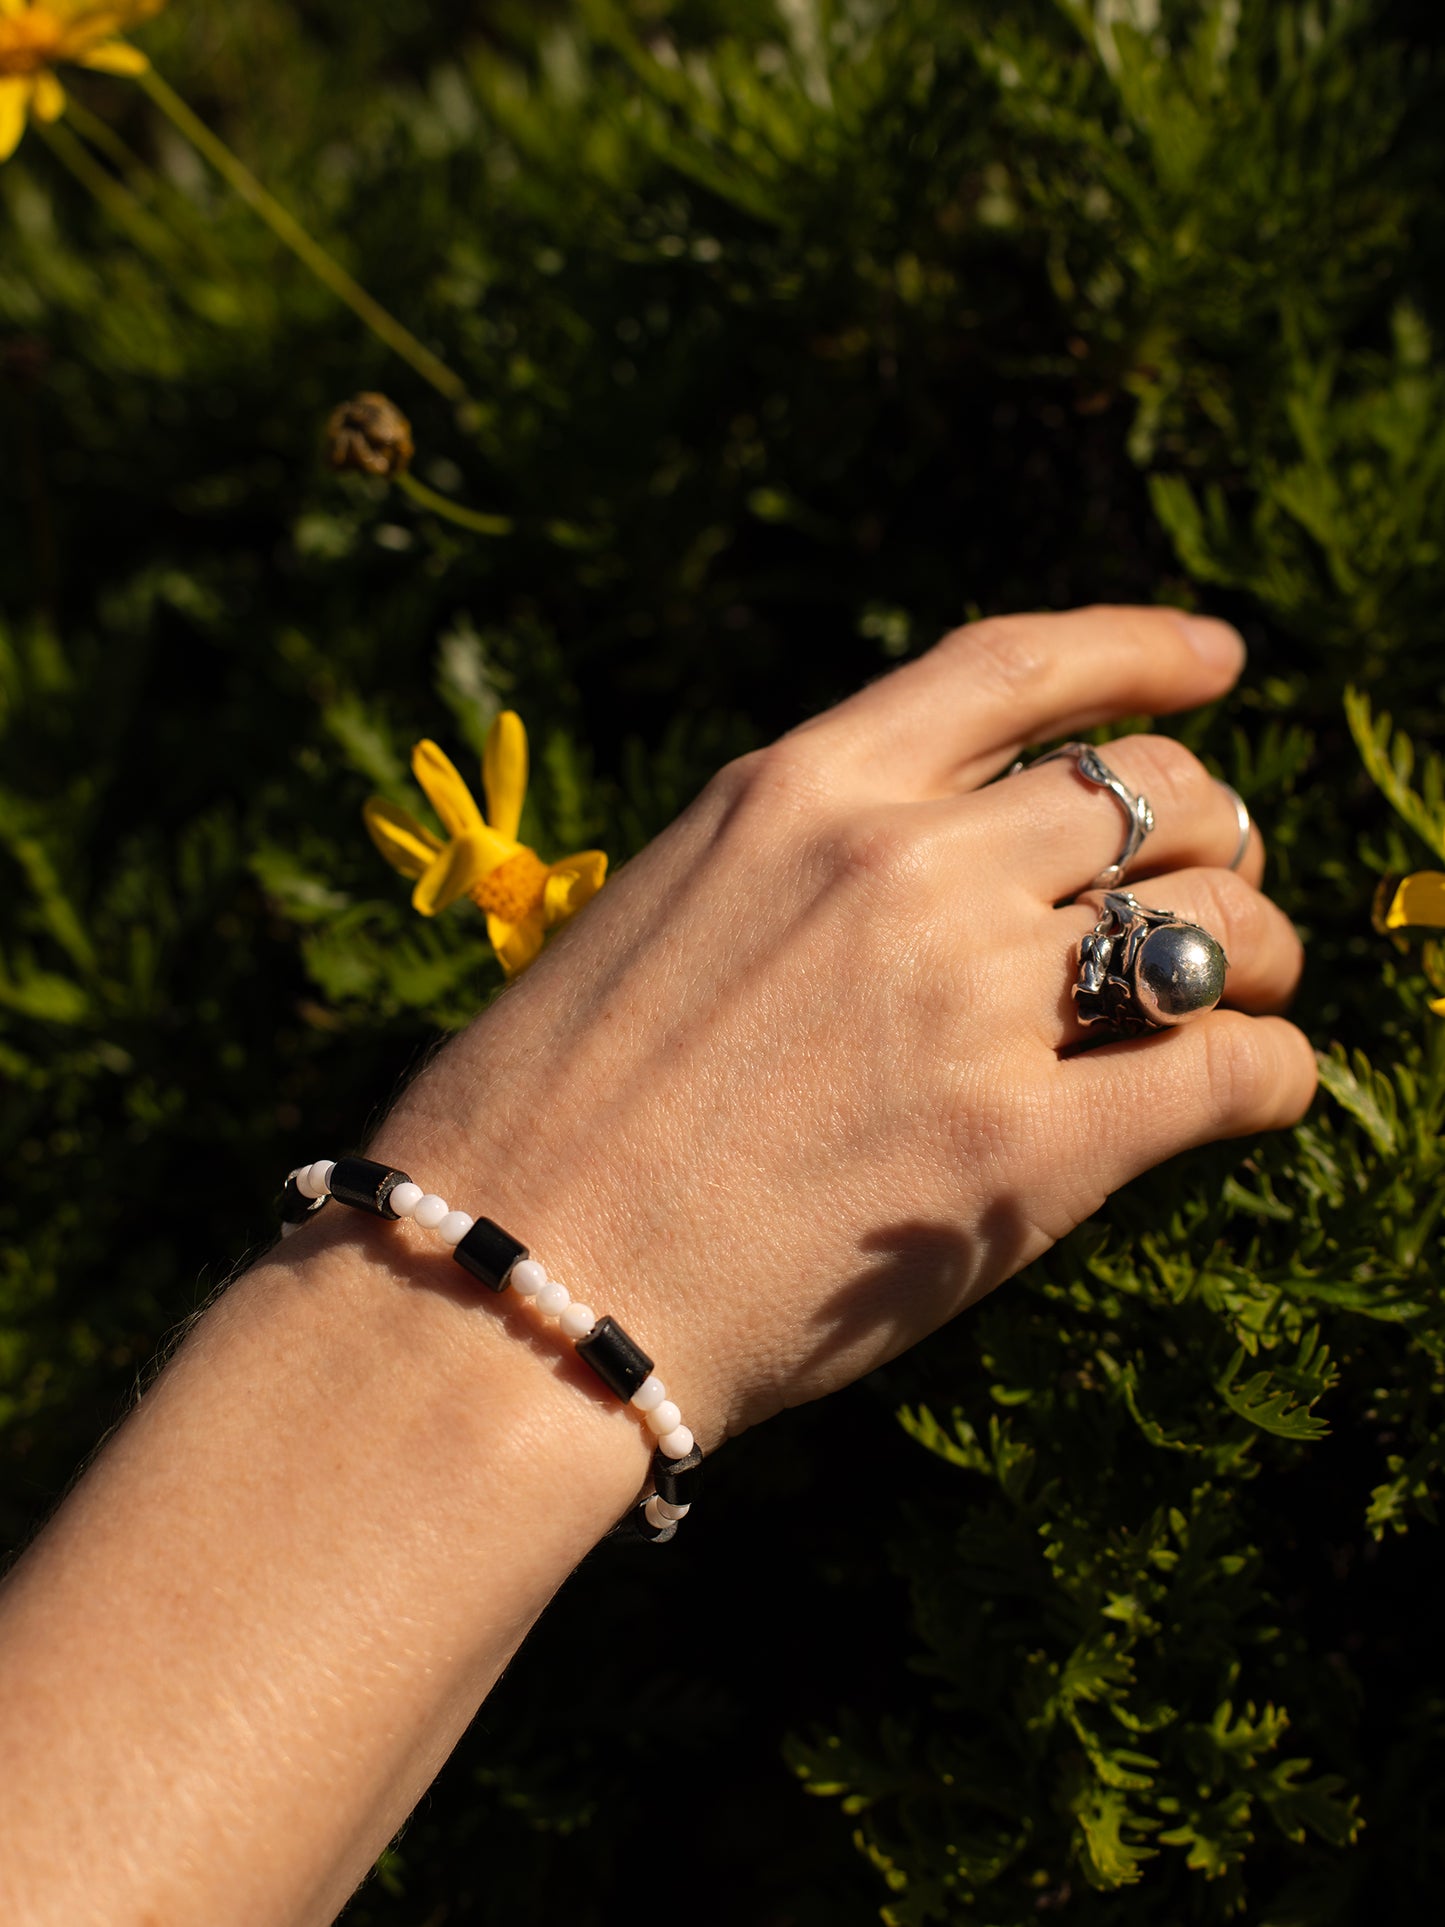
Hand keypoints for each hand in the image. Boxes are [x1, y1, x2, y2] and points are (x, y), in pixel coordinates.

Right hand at [368, 605, 1313, 1449]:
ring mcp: (966, 1001)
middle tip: (1227, 879)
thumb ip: (809, 876)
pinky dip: (1270, 1076)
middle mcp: (900, 864)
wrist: (505, 1283)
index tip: (1219, 666)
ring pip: (1211, 922)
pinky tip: (1261, 1092)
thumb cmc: (543, 1119)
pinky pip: (1222, 1074)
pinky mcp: (1019, 1152)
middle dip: (1215, 832)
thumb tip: (947, 887)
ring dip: (1261, 947)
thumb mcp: (667, 916)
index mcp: (799, 790)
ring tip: (1257, 985)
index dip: (1142, 652)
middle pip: (1147, 796)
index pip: (1016, 669)